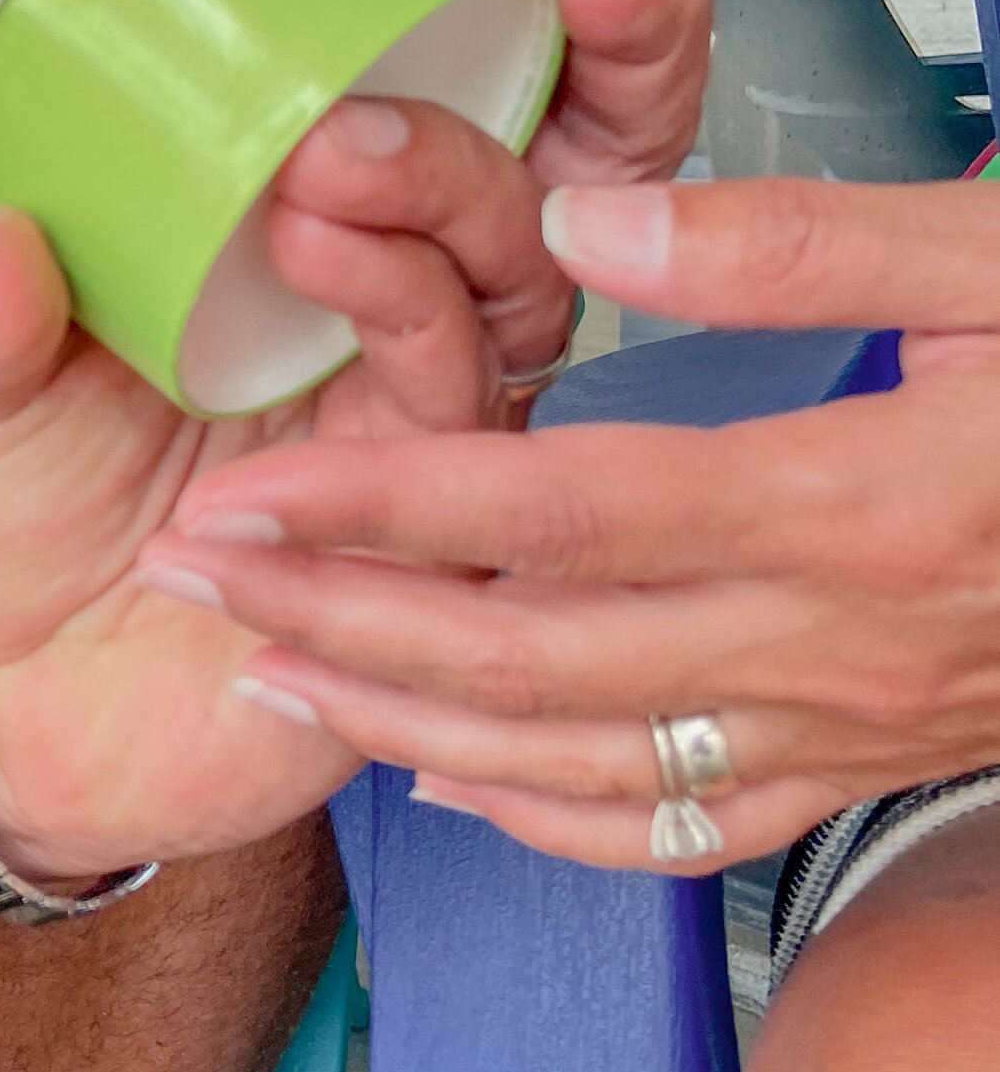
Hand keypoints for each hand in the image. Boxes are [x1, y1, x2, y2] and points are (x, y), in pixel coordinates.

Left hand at [0, 0, 708, 879]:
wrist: (16, 717)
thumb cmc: (19, 522)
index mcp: (331, 236)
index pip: (470, 91)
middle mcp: (407, 318)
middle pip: (567, 170)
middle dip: (605, 57)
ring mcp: (429, 429)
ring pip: (514, 287)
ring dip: (443, 202)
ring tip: (331, 166)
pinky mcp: (432, 545)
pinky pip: (459, 443)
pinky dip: (394, 342)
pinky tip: (311, 291)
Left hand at [137, 174, 999, 870]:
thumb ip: (809, 245)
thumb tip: (589, 237)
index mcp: (854, 506)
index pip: (559, 516)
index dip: (385, 506)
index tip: (248, 489)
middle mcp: (833, 644)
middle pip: (530, 657)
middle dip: (342, 619)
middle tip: (194, 576)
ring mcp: (853, 725)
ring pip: (584, 761)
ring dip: (408, 726)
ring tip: (267, 673)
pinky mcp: (878, 761)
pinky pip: (693, 833)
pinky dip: (556, 825)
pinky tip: (454, 790)